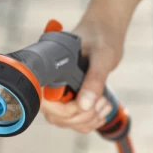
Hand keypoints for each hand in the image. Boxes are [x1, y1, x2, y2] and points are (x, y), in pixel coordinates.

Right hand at [40, 18, 125, 132]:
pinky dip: (90, 121)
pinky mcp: (70, 99)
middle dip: (82, 116)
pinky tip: (101, 109)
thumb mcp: (102, 56)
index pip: (47, 105)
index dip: (67, 110)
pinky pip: (75, 121)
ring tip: (104, 103)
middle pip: (57, 118)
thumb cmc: (101, 35)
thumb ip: (94, 80)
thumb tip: (85, 105)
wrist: (105, 29)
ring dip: (88, 120)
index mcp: (51, 72)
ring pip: (67, 122)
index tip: (88, 101)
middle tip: (101, 101)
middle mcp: (51, 86)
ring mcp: (60, 95)